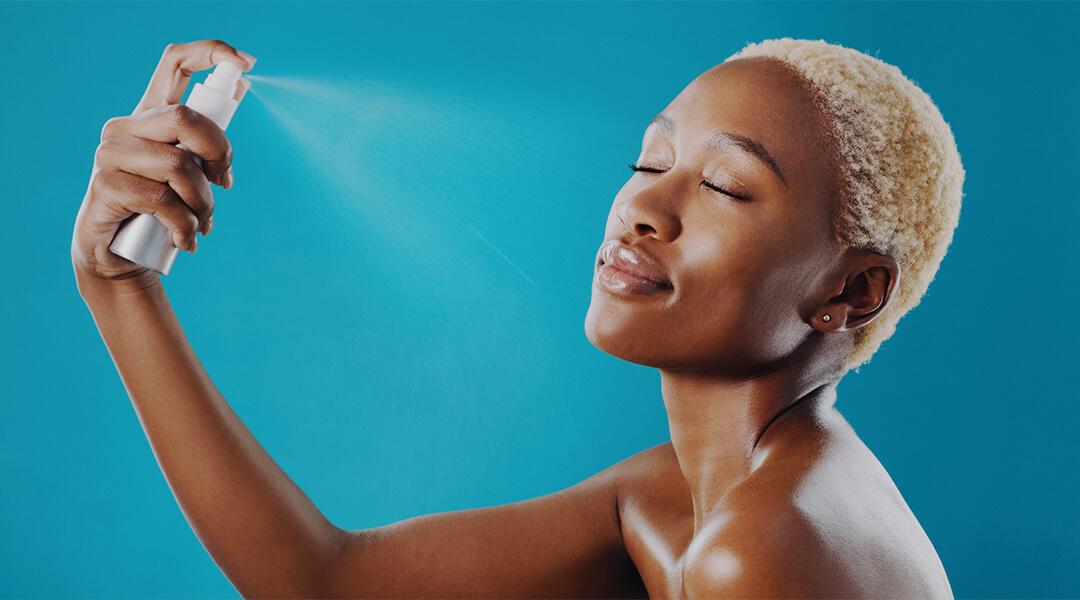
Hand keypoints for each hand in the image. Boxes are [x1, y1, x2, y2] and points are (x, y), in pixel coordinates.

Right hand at [72, 39, 254, 291]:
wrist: (120, 254)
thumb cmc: (162, 210)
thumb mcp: (191, 174)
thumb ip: (209, 142)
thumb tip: (242, 86)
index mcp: (151, 115)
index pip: (175, 63)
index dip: (211, 52)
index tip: (246, 63)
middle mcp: (126, 126)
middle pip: (185, 118)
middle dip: (218, 155)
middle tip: (224, 185)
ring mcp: (110, 153)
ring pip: (179, 166)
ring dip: (203, 204)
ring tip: (201, 223)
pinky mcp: (104, 185)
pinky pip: (162, 201)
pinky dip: (185, 225)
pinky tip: (185, 239)